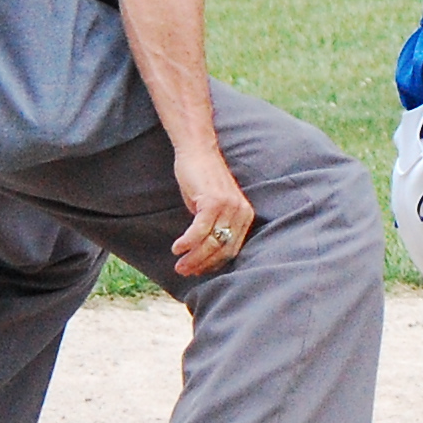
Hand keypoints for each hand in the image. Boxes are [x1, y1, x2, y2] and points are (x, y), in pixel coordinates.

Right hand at [171, 141, 255, 277]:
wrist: (198, 151)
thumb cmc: (202, 180)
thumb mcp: (212, 207)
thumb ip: (212, 228)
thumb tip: (200, 256)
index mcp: (245, 216)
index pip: (231, 250)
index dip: (213, 264)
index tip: (198, 272)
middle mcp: (241, 212)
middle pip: (222, 250)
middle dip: (202, 264)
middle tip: (184, 271)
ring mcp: (229, 207)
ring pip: (210, 243)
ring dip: (193, 258)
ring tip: (179, 265)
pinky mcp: (214, 201)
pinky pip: (200, 230)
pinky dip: (188, 243)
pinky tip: (177, 248)